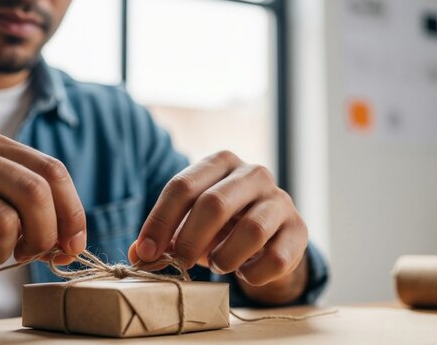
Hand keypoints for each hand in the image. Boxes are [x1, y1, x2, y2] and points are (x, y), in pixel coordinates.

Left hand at [128, 151, 308, 303]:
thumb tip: (138, 255)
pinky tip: (244, 274)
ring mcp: (280, 199)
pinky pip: (276, 257)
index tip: (145, 252)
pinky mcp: (299, 229)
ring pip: (251, 230)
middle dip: (190, 239)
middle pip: (214, 203)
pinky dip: (253, 273)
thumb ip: (165, 236)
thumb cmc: (223, 224)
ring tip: (217, 266)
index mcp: (220, 162)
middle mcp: (253, 173)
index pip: (182, 186)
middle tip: (180, 264)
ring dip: (225, 257)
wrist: (272, 234)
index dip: (160, 221)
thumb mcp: (191, 222)